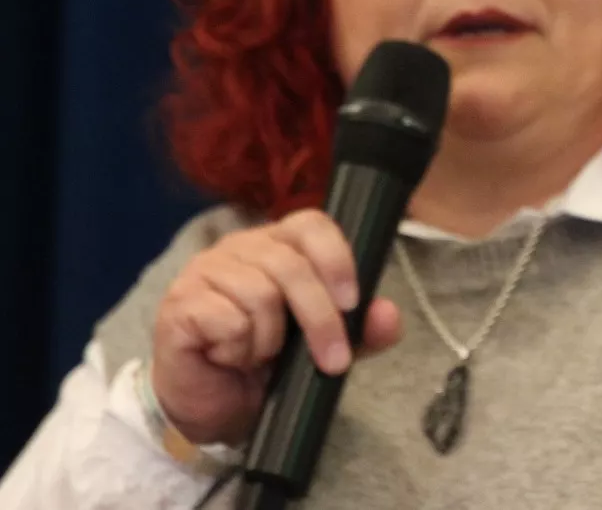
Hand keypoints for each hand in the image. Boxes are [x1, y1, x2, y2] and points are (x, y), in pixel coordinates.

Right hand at [149, 209, 403, 446]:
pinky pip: (227, 320)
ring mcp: (204, 271)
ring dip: (270, 339)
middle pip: (291, 265)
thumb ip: (360, 330)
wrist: (213, 410)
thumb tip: (388, 315)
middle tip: (332, 360)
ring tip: (260, 355)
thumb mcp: (323, 349)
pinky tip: (229, 357)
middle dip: (320, 318)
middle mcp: (239, 248)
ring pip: (260, 293)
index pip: (311, 225)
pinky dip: (238, 348)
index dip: (336, 258)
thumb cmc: (265, 367)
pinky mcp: (179, 304)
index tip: (351, 302)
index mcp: (277, 245)